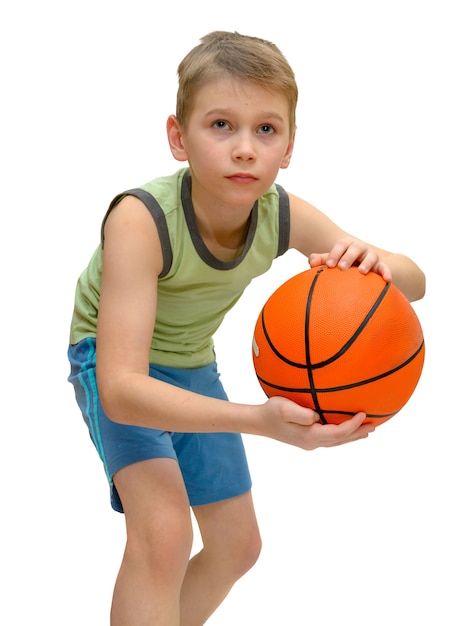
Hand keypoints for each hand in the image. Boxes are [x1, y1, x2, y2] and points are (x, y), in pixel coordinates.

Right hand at [260, 396, 374, 449]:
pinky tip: (344, 428)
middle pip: (341, 440)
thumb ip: (302, 414)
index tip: (363, 413)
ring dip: (352, 436)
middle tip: (374, 426)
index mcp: (310, 436)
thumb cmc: (271, 412)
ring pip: (336, 441)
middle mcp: (312, 442)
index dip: (353, 425)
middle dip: (358, 433)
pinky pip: (330, 438)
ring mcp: (310, 443)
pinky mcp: (307, 439)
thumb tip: (316, 417)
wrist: (259, 422)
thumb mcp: (284, 408)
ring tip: (366, 431)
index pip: (338, 432)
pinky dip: (342, 434)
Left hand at [309, 237, 391, 281]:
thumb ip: (321, 260)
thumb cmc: (342, 263)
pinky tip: (387, 280)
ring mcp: (371, 256)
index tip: (329, 264)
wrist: (362, 265)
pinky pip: (385, 269)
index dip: (334, 253)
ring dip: (367, 263)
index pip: (340, 245)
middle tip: (341, 268)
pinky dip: (386, 273)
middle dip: (348, 257)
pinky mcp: (381, 266)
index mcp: (347, 245)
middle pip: (355, 248)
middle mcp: (360, 248)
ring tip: (362, 272)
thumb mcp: (333, 260)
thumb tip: (311, 262)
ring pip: (371, 256)